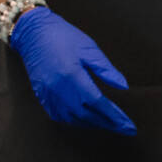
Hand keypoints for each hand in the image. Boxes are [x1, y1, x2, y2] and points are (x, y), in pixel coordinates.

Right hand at [9, 6, 135, 134]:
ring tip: (108, 124)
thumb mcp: (90, 49)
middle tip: (123, 128)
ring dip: (91, 123)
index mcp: (73, 76)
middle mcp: (59, 89)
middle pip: (86, 114)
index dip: (114, 116)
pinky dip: (73, 120)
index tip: (128, 125)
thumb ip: (107, 70)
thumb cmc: (64, 37)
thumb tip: (123, 86)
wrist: (34, 32)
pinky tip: (84, 119)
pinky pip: (58, 115)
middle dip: (107, 123)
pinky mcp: (40, 94)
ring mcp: (47, 93)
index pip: (98, 103)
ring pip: (72, 118)